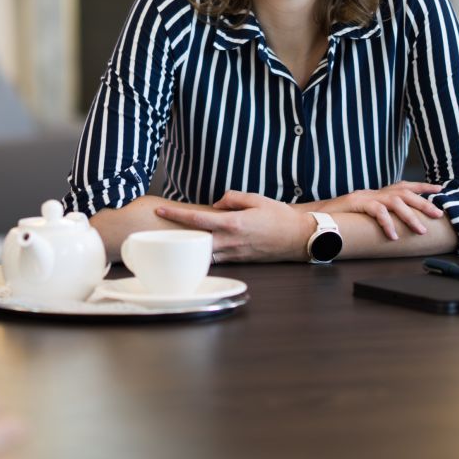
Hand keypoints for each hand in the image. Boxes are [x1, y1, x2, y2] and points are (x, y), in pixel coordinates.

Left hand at [154, 190, 313, 262]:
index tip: (161, 211)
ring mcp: (234, 254)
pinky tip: (199, 247)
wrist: (298, 237)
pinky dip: (205, 252)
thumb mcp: (256, 198)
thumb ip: (232, 198)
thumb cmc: (279, 217)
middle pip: (194, 241)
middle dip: (177, 236)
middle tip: (161, 230)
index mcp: (232, 223)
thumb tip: (217, 204)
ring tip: (177, 239)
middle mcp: (230, 241)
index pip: (196, 220)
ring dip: (190, 247)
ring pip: (204, 253)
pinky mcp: (239, 260)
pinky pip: (217, 258)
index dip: (176, 215)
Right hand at [312, 182, 444, 239]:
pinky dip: (387, 223)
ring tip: (421, 230)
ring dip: (410, 216)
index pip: (404, 186)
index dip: (422, 186)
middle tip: (438, 214)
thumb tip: (398, 226)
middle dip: (423, 203)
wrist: (314, 217)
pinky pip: (376, 211)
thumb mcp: (364, 216)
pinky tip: (393, 236)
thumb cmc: (340, 220)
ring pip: (394, 201)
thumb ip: (379, 216)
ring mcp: (365, 197)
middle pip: (404, 192)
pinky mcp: (356, 203)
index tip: (440, 190)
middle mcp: (373, 192)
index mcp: (377, 194)